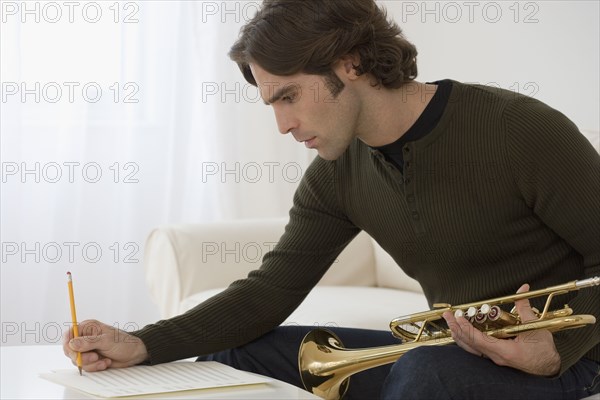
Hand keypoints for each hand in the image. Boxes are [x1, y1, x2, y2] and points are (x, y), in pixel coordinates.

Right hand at [62, 319, 148, 371]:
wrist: (134, 353)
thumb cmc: (123, 342)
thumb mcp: (106, 340)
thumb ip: (89, 342)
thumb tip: (72, 343)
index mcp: (87, 327)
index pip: (69, 335)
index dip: (68, 344)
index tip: (75, 352)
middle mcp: (85, 338)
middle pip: (70, 350)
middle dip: (82, 357)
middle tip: (94, 357)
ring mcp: (87, 349)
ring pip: (77, 360)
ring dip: (90, 363)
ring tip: (103, 360)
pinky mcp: (90, 359)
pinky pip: (85, 366)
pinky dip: (95, 367)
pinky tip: (105, 362)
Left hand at [442, 284, 560, 375]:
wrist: (549, 368)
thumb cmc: (544, 351)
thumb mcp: (535, 328)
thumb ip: (524, 309)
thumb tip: (521, 290)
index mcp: (505, 352)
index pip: (479, 340)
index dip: (467, 329)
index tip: (458, 317)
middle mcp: (496, 357)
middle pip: (469, 345)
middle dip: (456, 329)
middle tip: (447, 316)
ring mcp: (494, 359)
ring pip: (470, 348)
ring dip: (459, 334)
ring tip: (450, 321)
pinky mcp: (494, 357)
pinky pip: (475, 349)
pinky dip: (466, 339)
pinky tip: (461, 331)